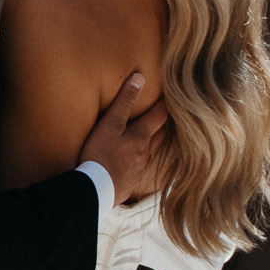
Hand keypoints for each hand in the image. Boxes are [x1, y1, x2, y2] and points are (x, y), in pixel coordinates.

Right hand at [78, 72, 169, 202]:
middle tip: (169, 114)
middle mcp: (145, 153)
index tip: (172, 95)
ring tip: (155, 135)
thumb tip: (140, 78)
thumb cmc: (101, 155)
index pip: (159, 116)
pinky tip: (136, 162)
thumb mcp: (110, 124)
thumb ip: (125, 101)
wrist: (96, 191)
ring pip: (151, 152)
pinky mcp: (130, 183)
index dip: (165, 104)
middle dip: (164, 124)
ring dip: (155, 142)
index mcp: (141, 136)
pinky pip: (139, 168)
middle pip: (160, 135)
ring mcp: (138, 169)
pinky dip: (141, 160)